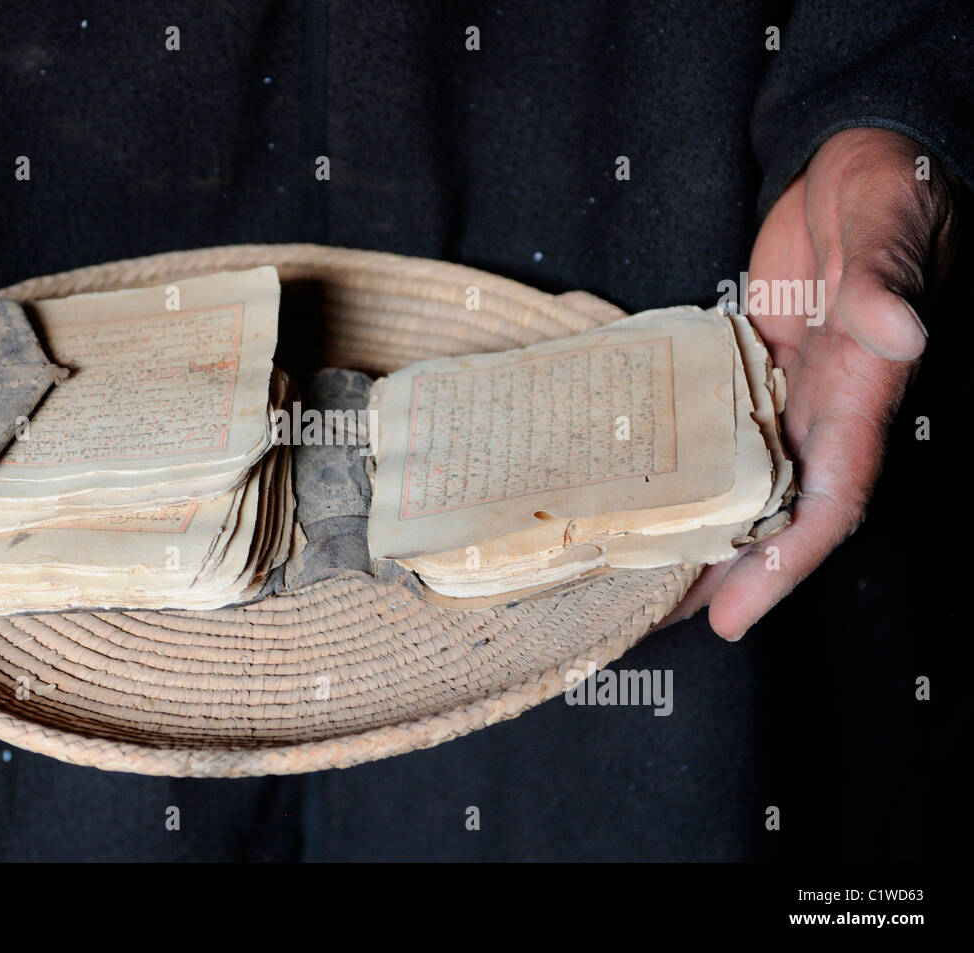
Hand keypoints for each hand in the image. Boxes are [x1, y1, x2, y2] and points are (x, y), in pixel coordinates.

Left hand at [664, 127, 956, 638]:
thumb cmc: (887, 189)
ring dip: (697, 530)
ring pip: (740, 482)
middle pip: (775, 513)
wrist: (855, 159)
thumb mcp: (887, 227)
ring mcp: (784, 392)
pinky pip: (715, 433)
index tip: (734, 617)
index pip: (828, 504)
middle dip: (726, 573)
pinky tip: (643, 492)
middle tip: (660, 623)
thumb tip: (899, 333)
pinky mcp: (748, 367)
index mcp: (862, 395)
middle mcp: (822, 409)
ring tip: (637, 579)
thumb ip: (883, 284)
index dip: (783, 566)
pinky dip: (685, 468)